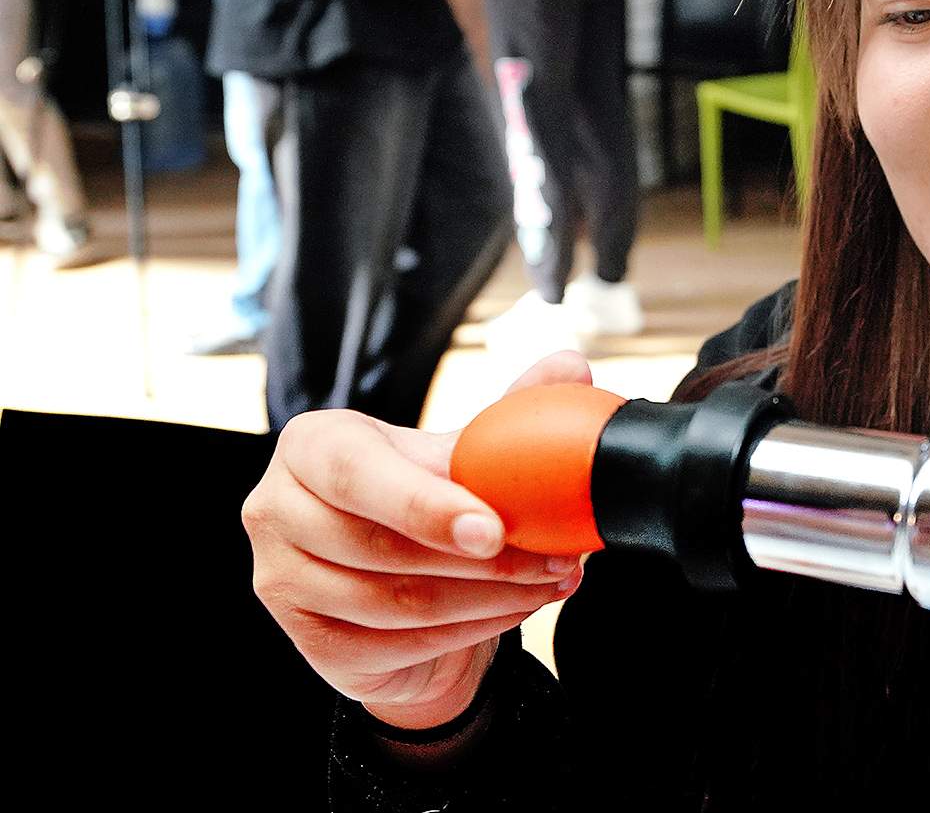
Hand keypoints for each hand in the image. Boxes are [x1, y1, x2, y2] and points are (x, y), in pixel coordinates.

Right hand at [242, 352, 594, 730]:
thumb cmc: (423, 498)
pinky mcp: (310, 642)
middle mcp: (275, 509)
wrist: (398, 576)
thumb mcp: (461, 451)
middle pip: (378, 547)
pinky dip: (468, 631)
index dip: (425, 504)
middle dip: (483, 561)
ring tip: (549, 581)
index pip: (356, 473)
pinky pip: (398, 644)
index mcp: (310, 443)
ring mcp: (281, 581)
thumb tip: (572, 366)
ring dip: (489, 598)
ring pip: (394, 603)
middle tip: (555, 558)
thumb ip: (512, 410)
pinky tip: (514, 610)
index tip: (494, 528)